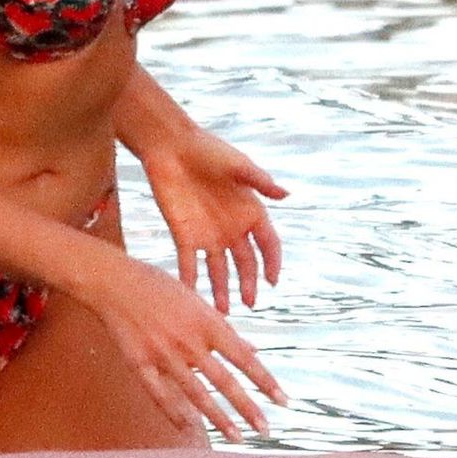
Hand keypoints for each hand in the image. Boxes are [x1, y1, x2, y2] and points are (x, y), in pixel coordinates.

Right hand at [84, 251, 287, 443]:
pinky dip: (174, 413)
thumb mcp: (197, 301)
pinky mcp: (138, 363)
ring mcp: (162, 354)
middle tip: (266, 430)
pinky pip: (159, 395)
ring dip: (219, 418)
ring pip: (196, 394)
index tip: (283, 400)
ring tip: (237, 437)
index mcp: (206, 321)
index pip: (244, 358)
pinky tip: (188, 429)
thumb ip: (224, 329)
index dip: (264, 380)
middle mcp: (188, 340)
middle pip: (224, 381)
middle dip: (247, 408)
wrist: (114, 281)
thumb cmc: (158, 287)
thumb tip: (253, 352)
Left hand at [138, 126, 286, 313]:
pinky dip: (191, 280)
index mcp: (251, 211)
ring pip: (219, 270)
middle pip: (245, 263)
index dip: (273, 262)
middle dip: (248, 283)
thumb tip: (287, 194)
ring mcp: (209, 235)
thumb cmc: (208, 150)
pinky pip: (189, 264)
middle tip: (249, 304)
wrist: (170, 146)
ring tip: (223, 311)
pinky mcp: (184, 235)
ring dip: (221, 290)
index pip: (268, 244)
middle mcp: (233, 228)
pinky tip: (191, 297)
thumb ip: (259, 181)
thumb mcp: (237, 165)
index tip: (273, 281)